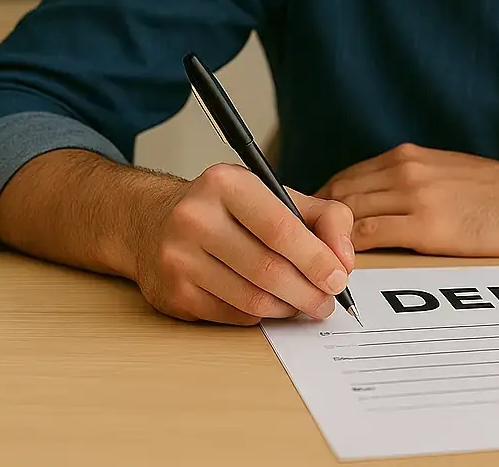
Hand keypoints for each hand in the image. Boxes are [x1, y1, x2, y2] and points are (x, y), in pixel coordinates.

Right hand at [134, 162, 354, 325]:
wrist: (153, 221)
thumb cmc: (226, 210)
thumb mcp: (275, 195)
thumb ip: (324, 217)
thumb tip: (344, 261)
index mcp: (225, 184)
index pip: (281, 228)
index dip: (316, 259)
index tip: (338, 277)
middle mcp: (194, 217)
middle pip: (268, 270)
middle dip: (308, 292)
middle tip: (327, 302)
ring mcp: (178, 257)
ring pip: (252, 299)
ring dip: (287, 308)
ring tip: (303, 304)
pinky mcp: (173, 293)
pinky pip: (232, 315)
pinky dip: (260, 315)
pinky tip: (269, 304)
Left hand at [315, 143, 498, 256]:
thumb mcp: (447, 173)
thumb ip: (411, 183)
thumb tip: (380, 203)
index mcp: (407, 157)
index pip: (344, 178)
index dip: (319, 205)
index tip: (307, 228)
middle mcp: (404, 170)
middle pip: (336, 194)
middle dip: (313, 222)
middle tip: (298, 251)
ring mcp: (414, 196)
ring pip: (347, 215)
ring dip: (326, 239)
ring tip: (312, 263)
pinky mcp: (428, 225)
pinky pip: (370, 237)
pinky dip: (349, 253)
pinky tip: (343, 268)